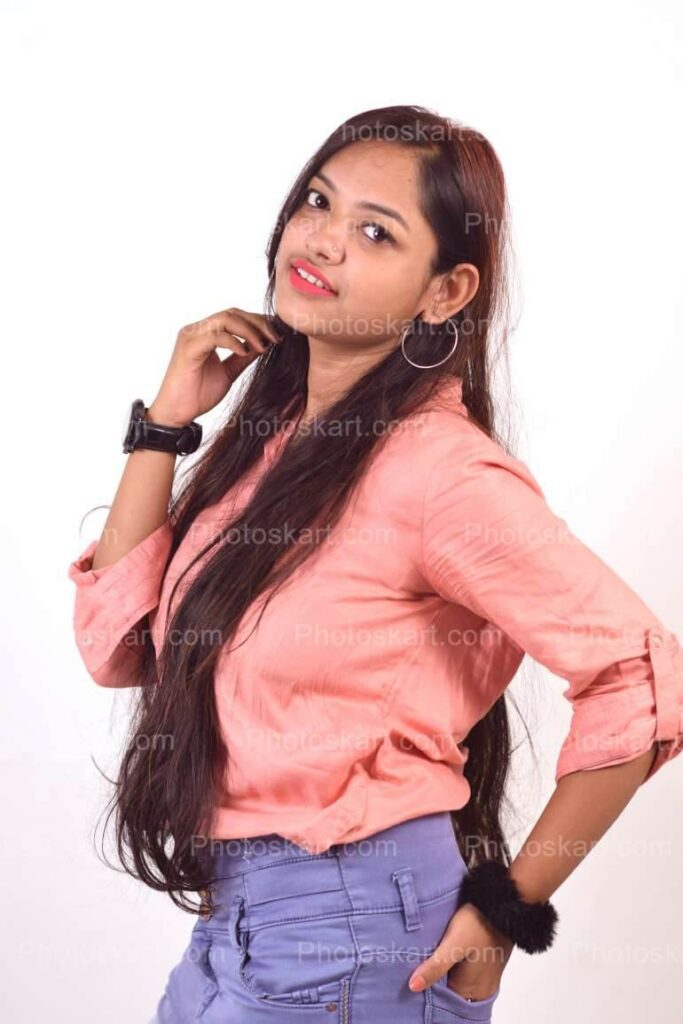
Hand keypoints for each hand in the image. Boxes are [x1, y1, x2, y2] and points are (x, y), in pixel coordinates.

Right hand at [148, 308, 282, 426]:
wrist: (177, 413)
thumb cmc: (198, 395)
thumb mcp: (229, 372)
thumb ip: (243, 357)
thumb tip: (263, 345)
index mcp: (205, 333)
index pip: (234, 316)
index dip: (257, 321)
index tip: (277, 333)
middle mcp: (196, 330)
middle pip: (232, 313)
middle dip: (258, 323)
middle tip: (276, 338)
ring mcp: (191, 337)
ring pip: (225, 319)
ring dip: (249, 331)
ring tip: (264, 346)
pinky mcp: (188, 348)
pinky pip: (215, 336)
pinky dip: (233, 342)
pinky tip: (245, 352)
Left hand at [408, 902, 514, 998]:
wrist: (500, 902)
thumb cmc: (478, 922)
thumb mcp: (453, 944)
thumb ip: (435, 967)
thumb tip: (413, 986)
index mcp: (473, 990)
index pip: (447, 1004)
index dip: (431, 995)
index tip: (416, 983)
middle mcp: (482, 990)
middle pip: (454, 996)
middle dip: (438, 987)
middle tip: (420, 971)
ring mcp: (487, 978)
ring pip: (460, 985)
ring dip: (446, 977)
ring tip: (429, 963)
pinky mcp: (487, 965)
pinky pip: (467, 976)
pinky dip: (455, 970)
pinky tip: (445, 957)